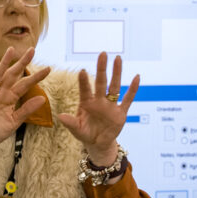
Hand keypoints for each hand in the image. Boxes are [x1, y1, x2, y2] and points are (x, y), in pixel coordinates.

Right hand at [0, 47, 51, 164]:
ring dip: (4, 63)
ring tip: (11, 50)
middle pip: (13, 75)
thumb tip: (43, 98)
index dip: (36, 77)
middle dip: (22, 63)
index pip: (25, 84)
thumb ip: (26, 110)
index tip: (48, 69)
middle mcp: (1, 93)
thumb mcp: (14, 122)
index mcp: (11, 98)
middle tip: (32, 50)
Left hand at [56, 51, 138, 165]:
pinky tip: (136, 77)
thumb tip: (60, 116)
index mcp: (87, 103)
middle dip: (102, 69)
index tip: (83, 71)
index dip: (84, 82)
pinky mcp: (121, 112)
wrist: (98, 143)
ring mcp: (111, 105)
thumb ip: (70, 123)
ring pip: (115, 86)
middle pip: (101, 82)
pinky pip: (128, 99)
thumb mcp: (77, 130)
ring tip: (117, 58)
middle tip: (102, 54)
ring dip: (116, 73)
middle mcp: (99, 101)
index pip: (85, 90)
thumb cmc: (85, 134)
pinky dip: (133, 89)